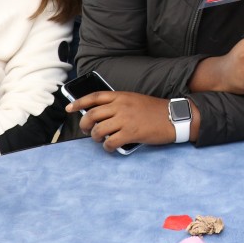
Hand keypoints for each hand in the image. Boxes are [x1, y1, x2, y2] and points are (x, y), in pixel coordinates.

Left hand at [69, 91, 187, 149]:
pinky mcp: (131, 133)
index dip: (79, 102)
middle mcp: (121, 106)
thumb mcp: (135, 100)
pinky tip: (111, 147)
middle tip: (87, 131)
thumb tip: (101, 115)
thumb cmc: (155, 110)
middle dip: (85, 125)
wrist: (174, 117)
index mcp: (122, 96)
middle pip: (92, 115)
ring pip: (99, 130)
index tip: (69, 109)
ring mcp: (126, 119)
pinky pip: (110, 142)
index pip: (95, 96)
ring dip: (96, 137)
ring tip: (101, 139)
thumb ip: (119, 104)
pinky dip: (107, 147)